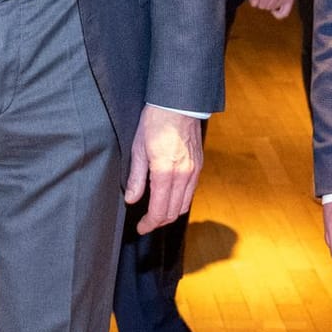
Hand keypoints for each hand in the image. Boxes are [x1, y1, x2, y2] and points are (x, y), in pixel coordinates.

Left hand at [125, 107, 203, 234]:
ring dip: (171, 213)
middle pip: (173, 212)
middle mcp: (183, 175)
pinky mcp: (199, 165)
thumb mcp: (138, 149)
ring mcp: (194, 171)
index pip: (159, 210)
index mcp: (165, 172)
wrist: (178, 104)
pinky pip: (191, 191)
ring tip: (157, 213)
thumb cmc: (155, 122)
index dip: (149, 223)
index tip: (141, 227)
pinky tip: (170, 197)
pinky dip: (180, 200)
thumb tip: (132, 199)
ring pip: (184, 204)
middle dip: (159, 221)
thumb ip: (136, 178)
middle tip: (146, 223)